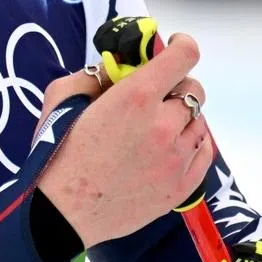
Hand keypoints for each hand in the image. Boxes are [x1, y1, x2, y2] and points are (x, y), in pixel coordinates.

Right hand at [35, 33, 213, 246]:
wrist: (60, 216)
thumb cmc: (57, 156)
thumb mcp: (62, 98)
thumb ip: (95, 74)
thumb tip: (119, 67)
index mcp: (136, 98)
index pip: (184, 56)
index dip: (181, 46)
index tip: (173, 47)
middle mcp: (164, 126)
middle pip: (194, 90)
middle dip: (176, 87)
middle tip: (156, 97)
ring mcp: (176, 159)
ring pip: (199, 122)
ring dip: (182, 119)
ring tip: (156, 130)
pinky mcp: (182, 187)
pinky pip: (204, 153)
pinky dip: (191, 146)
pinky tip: (168, 150)